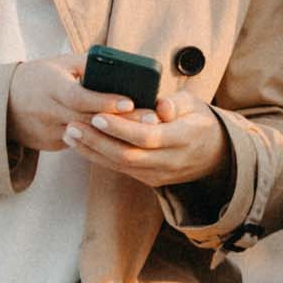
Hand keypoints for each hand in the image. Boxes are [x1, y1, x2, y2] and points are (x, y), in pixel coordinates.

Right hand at [6, 54, 134, 154]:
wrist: (4, 103)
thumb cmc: (39, 77)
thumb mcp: (60, 64)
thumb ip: (88, 64)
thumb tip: (121, 66)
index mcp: (51, 87)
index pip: (79, 96)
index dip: (104, 100)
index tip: (129, 102)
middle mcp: (49, 112)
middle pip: (90, 120)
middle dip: (122, 122)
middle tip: (151, 120)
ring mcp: (49, 132)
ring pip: (88, 137)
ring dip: (116, 135)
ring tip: (145, 132)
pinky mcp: (52, 145)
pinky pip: (81, 144)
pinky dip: (102, 142)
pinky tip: (125, 140)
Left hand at [60, 92, 229, 189]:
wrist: (212, 156)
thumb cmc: (199, 122)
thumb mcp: (195, 105)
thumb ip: (177, 102)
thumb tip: (160, 106)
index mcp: (184, 138)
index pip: (148, 137)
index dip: (122, 128)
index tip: (98, 114)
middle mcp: (170, 161)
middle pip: (128, 155)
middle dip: (97, 141)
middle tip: (73, 124)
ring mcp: (158, 174)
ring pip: (120, 165)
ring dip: (92, 150)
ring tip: (69, 132)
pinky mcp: (148, 179)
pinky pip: (120, 169)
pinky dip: (98, 156)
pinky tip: (80, 143)